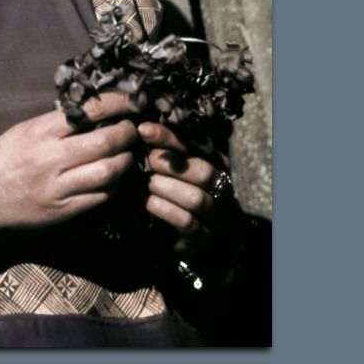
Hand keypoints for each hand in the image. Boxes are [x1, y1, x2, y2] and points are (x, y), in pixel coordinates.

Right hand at [0, 95, 140, 233]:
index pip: (90, 111)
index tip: (132, 101)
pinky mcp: (62, 212)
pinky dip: (115, 184)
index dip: (119, 104)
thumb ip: (58, 123)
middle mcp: (49, 160)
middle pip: (105, 143)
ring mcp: (57, 188)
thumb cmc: (1, 159)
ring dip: (126, 160)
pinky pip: (100, 196)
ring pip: (108, 172)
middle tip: (133, 129)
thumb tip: (99, 109)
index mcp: (39, 133)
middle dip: (127, 133)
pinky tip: (114, 175)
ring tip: (127, 152)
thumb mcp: (24, 131)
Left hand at [136, 121, 232, 257]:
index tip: (143, 130)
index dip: (169, 137)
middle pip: (203, 171)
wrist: (193, 234)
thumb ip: (168, 150)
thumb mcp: (178, 169)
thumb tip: (142, 128)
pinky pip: (186, 221)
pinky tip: (149, 203)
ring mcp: (214, 213)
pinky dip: (165, 210)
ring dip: (167, 188)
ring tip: (148, 184)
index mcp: (217, 163)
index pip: (196, 145)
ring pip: (195, 198)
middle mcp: (221, 186)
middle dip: (171, 164)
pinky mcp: (203, 236)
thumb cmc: (179, 191)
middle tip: (148, 162)